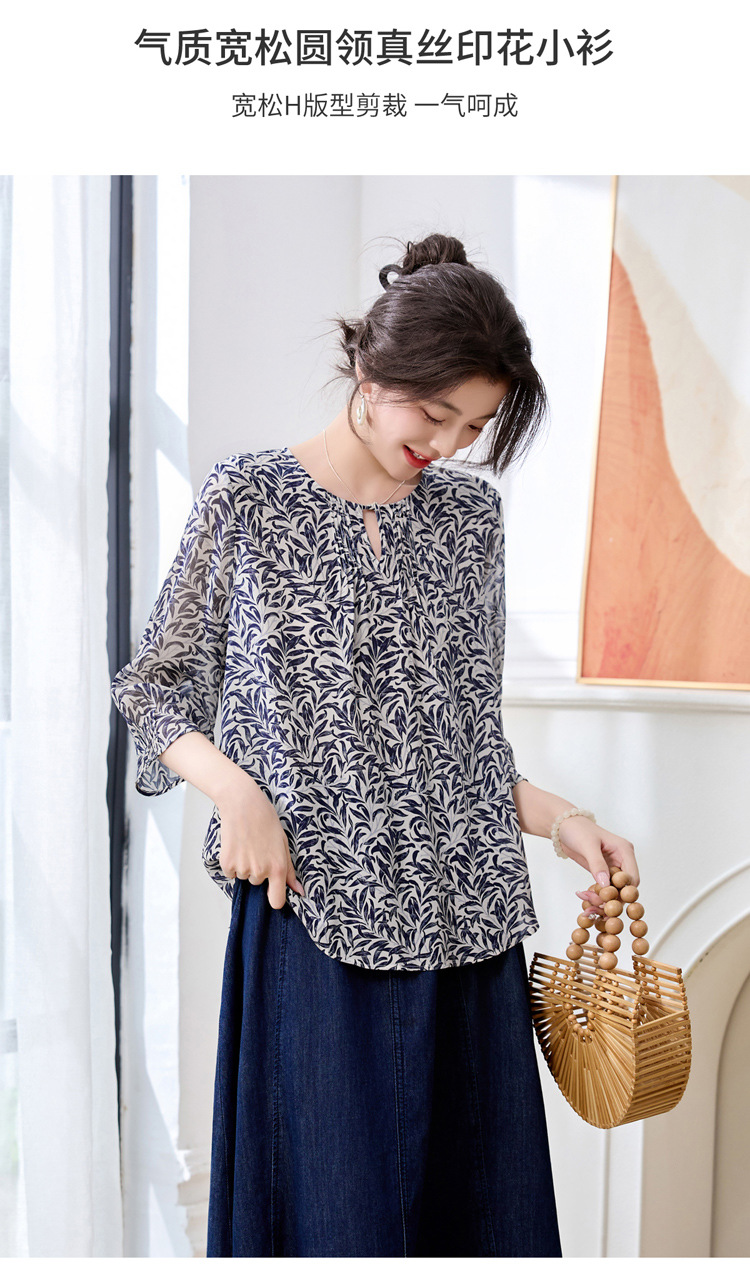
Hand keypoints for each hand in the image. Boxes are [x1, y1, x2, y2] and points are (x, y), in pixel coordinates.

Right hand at [217, 773, 304, 909]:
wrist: (242, 803)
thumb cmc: (265, 820)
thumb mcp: (283, 843)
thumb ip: (289, 870)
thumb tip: (299, 891)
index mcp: (278, 867)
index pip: (276, 901)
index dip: (274, 898)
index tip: (272, 891)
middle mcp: (260, 871)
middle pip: (258, 883)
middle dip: (258, 869)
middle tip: (258, 848)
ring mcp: (242, 868)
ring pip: (244, 876)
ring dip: (245, 865)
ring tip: (247, 843)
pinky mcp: (227, 863)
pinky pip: (230, 873)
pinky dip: (232, 862)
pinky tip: (236, 845)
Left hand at [556, 815, 639, 916]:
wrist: (563, 826)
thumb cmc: (577, 829)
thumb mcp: (587, 845)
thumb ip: (597, 864)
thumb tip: (606, 885)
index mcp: (624, 850)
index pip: (632, 877)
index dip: (624, 891)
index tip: (608, 900)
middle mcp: (622, 860)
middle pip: (624, 888)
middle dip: (611, 899)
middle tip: (593, 905)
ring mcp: (612, 867)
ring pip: (614, 891)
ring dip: (602, 900)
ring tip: (587, 905)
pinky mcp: (602, 873)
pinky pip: (604, 889)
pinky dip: (596, 896)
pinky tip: (585, 898)